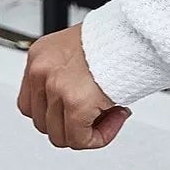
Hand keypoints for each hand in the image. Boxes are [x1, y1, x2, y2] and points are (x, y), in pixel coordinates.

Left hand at [16, 22, 130, 148]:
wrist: (139, 29)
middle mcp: (42, 70)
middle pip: (44, 123)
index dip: (57, 113)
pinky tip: (117, 116)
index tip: (80, 108)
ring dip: (89, 130)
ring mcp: (55, 87)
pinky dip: (100, 136)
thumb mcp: (79, 51)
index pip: (31, 104)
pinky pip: (80, 140)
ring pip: (61, 136)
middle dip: (73, 124)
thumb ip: (66, 77)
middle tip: (100, 112)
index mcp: (40, 56)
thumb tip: (70, 109)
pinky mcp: (75, 103)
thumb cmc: (118, 37)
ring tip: (112, 111)